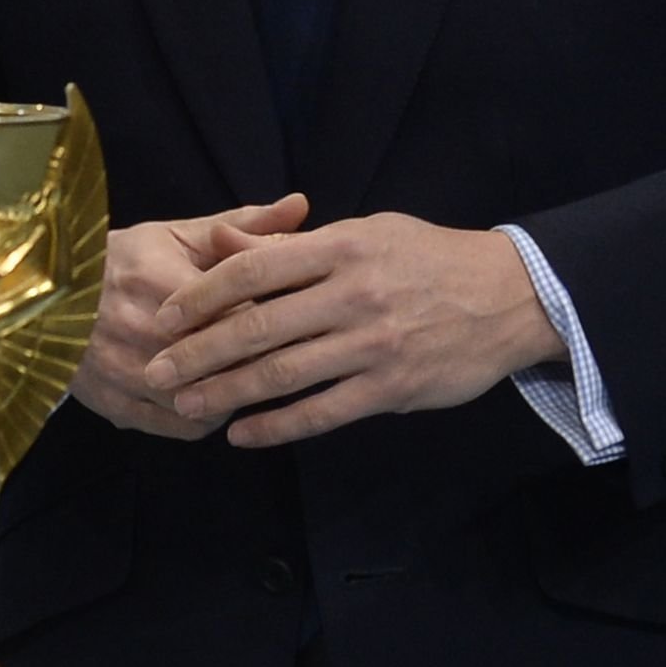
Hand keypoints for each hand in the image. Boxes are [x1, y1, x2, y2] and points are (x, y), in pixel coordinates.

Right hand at [72, 195, 310, 437]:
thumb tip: (301, 205)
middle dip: (263, 358)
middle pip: (233, 362)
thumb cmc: (116, 260)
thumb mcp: (175, 234)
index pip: (251, 312)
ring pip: (210, 400)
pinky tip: (208, 397)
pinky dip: (202, 415)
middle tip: (284, 352)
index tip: (297, 317)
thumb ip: (241, 225)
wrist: (37, 295)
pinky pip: (182, 425)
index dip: (282, 317)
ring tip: (242, 376)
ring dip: (232, 392)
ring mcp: (131, 376)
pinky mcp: (118, 406)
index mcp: (167, 284)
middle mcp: (148, 335)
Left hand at [140, 213, 566, 448]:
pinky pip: (323, 411)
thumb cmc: (425, 258)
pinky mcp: (392, 388)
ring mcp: (372, 345)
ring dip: (226, 393)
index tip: (163, 316)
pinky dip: (278, 426)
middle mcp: (352, 296)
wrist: (510, 296)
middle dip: (198, 353)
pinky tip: (243, 433)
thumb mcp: (361, 233)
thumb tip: (216, 241)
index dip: (200, 295)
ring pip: (283, 374)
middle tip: (155, 372)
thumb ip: (288, 244)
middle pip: (257, 327)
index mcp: (340, 249)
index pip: (252, 270)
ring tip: (185, 406)